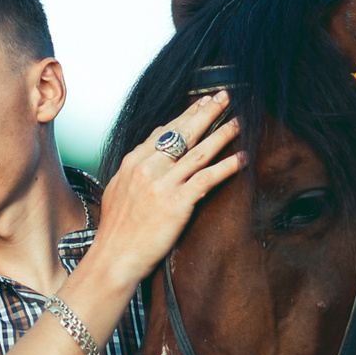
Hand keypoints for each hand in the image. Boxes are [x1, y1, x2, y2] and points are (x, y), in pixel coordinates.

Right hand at [88, 90, 242, 287]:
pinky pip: (207, 178)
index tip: (202, 102)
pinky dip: (227, 166)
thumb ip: (135, 166)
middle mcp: (147, 168)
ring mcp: (162, 185)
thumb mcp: (118, 190)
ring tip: (238, 122)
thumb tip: (151, 144)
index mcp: (133, 163)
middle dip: (206, 112)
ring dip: (222, 134)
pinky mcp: (176, 203)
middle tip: (225, 97)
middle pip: (182, 133)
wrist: (113, 257)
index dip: (186, 114)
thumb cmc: (117, 230)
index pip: (164, 131)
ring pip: (198, 152)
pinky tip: (241, 158)